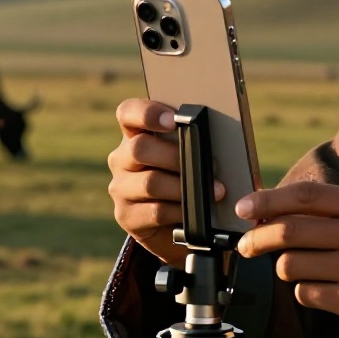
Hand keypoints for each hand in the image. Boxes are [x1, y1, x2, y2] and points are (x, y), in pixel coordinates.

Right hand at [106, 98, 225, 265]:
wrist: (175, 224)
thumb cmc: (186, 178)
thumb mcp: (186, 155)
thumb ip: (192, 140)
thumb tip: (217, 136)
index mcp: (134, 134)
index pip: (128, 113)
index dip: (147, 113)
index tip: (174, 120)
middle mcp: (121, 159)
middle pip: (139, 148)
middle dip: (177, 156)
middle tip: (209, 164)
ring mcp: (120, 188)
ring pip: (150, 183)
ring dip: (186, 187)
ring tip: (214, 191)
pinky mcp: (126, 216)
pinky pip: (156, 211)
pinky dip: (181, 211)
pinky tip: (196, 212)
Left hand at [235, 182, 338, 337]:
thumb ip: (329, 208)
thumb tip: (271, 207)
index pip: (305, 196)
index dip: (268, 200)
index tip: (244, 207)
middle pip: (289, 230)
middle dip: (257, 237)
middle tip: (246, 244)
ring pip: (291, 265)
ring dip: (284, 267)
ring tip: (299, 268)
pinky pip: (305, 293)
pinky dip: (304, 291)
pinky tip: (320, 288)